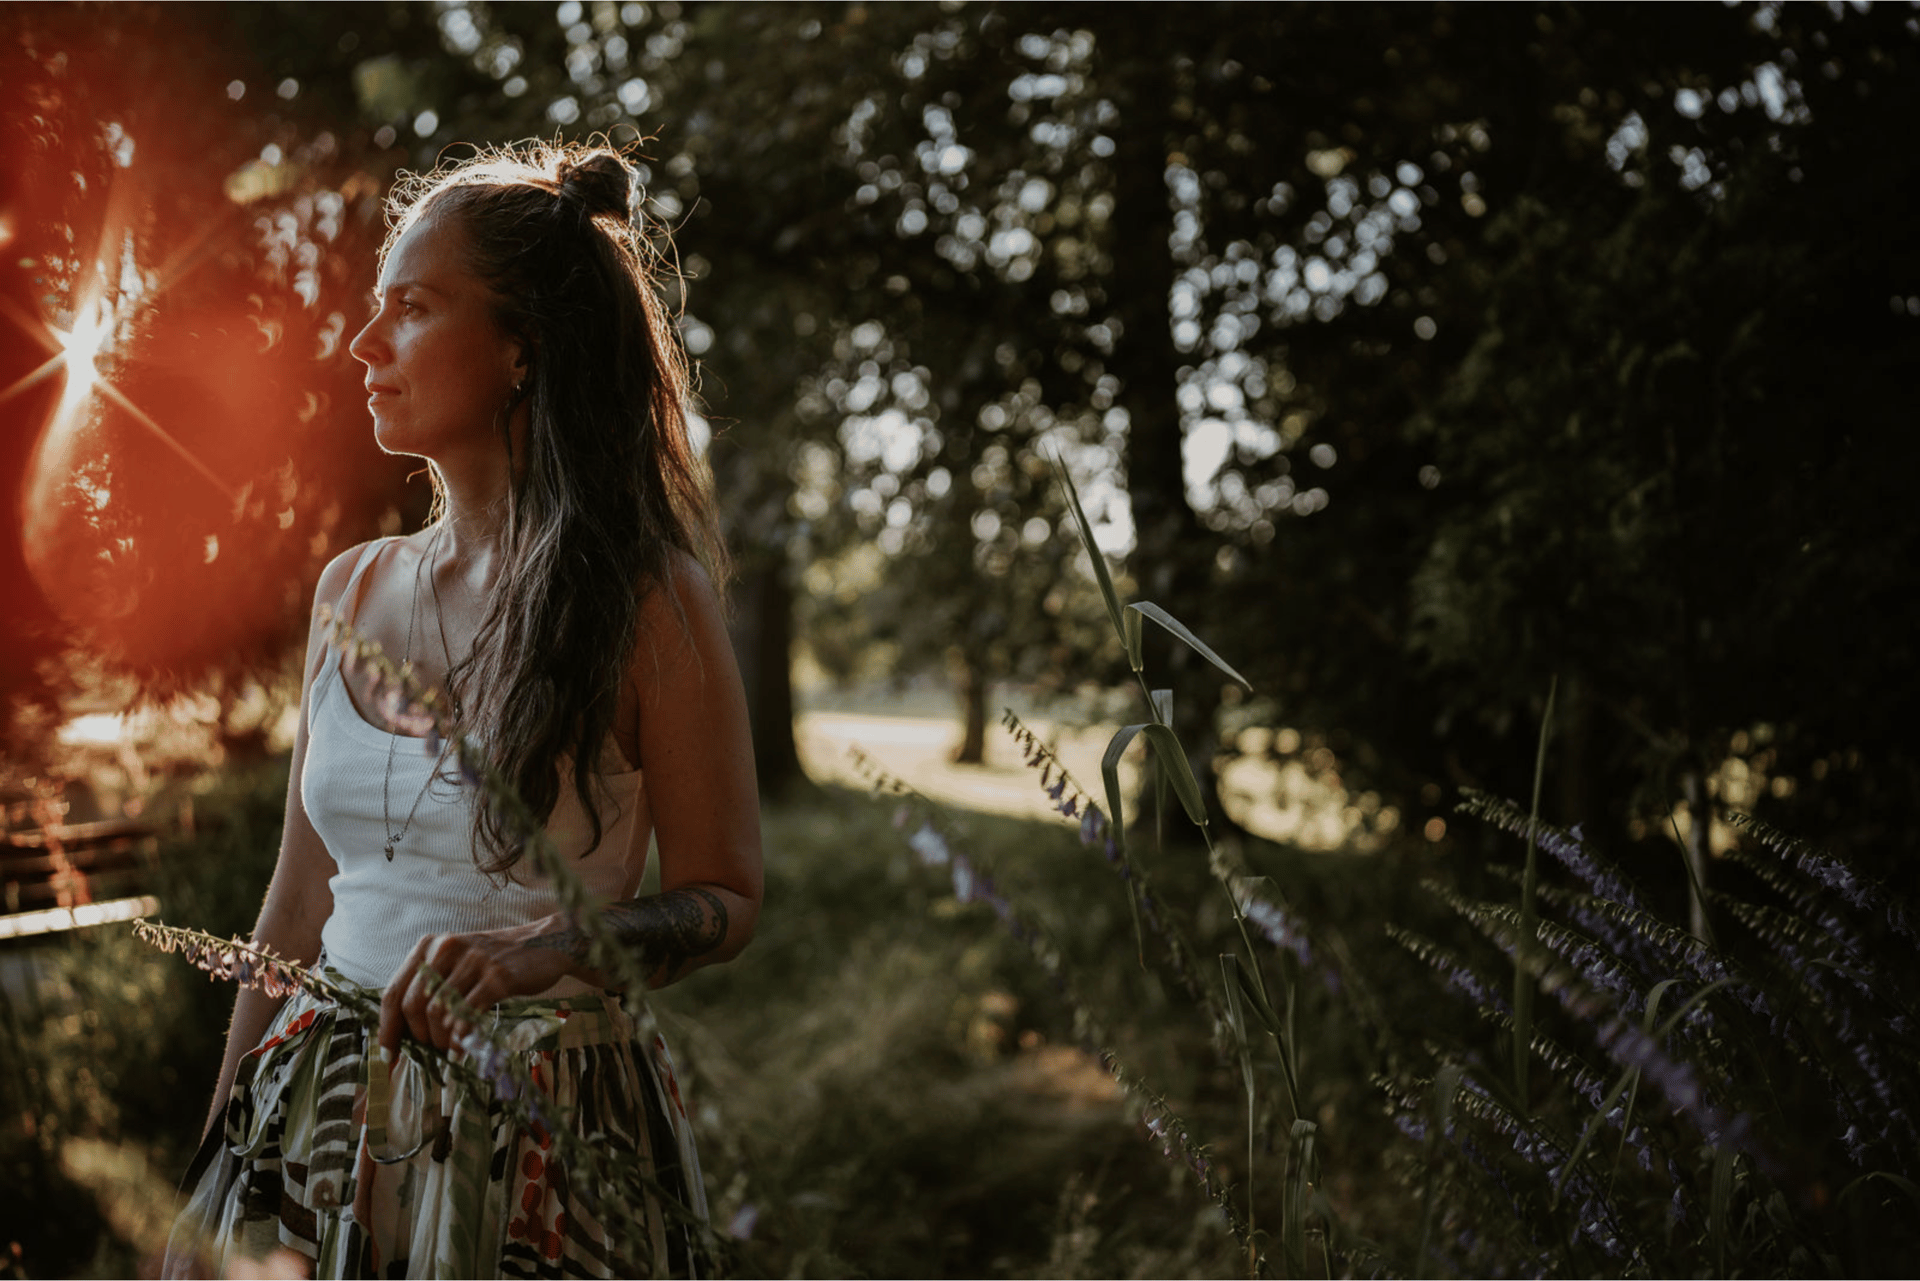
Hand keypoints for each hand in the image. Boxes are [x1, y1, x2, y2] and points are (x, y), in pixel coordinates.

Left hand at [377, 921, 578, 1058]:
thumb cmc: (494, 961)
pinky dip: (460, 1037)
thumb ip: (431, 989)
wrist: (544, 943)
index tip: (390, 1055)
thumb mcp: (456, 964)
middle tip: (430, 1051)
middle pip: (413, 1004)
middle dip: (418, 1036)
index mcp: (430, 947)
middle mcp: (446, 949)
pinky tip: (462, 1048)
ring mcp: (473, 961)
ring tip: (449, 1051)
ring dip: (440, 1040)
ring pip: (438, 1012)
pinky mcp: (497, 976)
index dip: (387, 1028)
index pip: (394, 992)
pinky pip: (468, 1013)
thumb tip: (405, 1035)